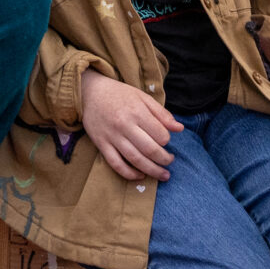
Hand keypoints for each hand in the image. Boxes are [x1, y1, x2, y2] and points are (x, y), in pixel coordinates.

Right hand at [78, 68, 183, 182]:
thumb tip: (180, 128)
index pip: (160, 134)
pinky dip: (129, 173)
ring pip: (135, 159)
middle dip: (164, 160)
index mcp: (137, 111)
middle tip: (169, 161)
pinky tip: (140, 175)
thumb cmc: (119, 95)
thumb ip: (162, 113)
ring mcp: (112, 136)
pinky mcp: (101, 144)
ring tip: (163, 175)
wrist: (89, 92)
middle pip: (150, 149)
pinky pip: (116, 164)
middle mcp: (125, 125)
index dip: (167, 141)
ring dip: (152, 171)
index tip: (166, 141)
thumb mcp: (142, 97)